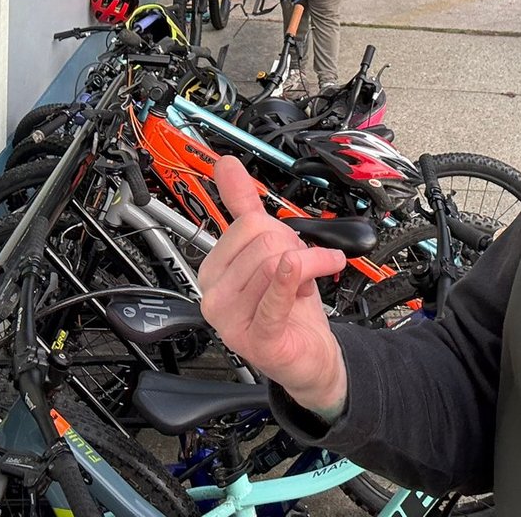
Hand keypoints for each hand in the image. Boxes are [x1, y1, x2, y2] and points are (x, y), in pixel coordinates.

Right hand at [198, 157, 349, 414]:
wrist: (308, 355)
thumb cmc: (288, 305)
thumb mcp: (268, 250)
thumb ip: (243, 207)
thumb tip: (226, 164)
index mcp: (212, 270)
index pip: (247, 224)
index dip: (279, 232)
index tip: (289, 250)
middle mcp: (214, 295)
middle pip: (263, 242)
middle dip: (294, 249)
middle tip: (300, 271)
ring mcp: (232, 320)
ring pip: (276, 264)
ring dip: (308, 268)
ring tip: (305, 286)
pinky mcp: (259, 338)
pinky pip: (275, 296)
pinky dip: (292, 278)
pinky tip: (300, 269)